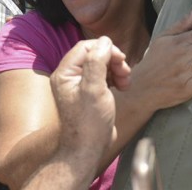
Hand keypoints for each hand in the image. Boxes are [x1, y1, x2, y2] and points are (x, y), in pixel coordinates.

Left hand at [51, 37, 129, 156]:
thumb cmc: (88, 123)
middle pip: (95, 54)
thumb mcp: (94, 89)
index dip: (105, 49)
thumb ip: (97, 62)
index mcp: (65, 73)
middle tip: (125, 72)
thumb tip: (104, 42)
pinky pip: (104, 77)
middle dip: (113, 60)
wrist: (88, 149)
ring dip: (117, 69)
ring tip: (126, 82)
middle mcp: (70, 77)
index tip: (120, 60)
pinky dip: (116, 78)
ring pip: (102, 65)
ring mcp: (80, 86)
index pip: (86, 47)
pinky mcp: (90, 94)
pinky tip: (123, 87)